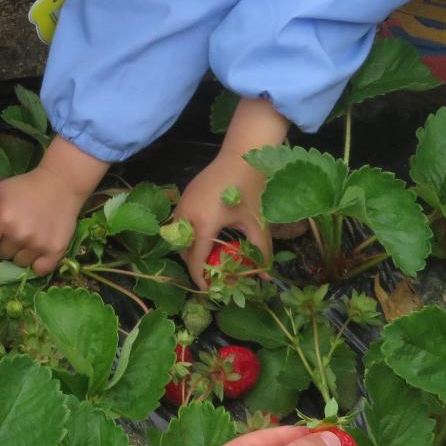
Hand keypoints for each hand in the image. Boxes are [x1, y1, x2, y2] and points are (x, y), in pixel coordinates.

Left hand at [0, 139, 106, 272]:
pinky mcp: (55, 250)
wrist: (60, 184)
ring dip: (21, 253)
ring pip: (20, 263)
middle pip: (2, 255)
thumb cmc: (26, 187)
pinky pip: (39, 270)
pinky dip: (38, 264)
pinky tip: (39, 250)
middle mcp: (19, 235)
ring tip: (30, 237)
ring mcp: (38, 244)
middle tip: (16, 231)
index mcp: (2, 219)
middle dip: (5, 244)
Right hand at [180, 96, 288, 285]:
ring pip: (179, 236)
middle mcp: (187, 216)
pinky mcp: (184, 195)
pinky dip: (189, 234)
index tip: (210, 290)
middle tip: (213, 273)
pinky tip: (208, 234)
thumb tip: (267, 278)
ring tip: (210, 255)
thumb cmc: (251, 189)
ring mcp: (183, 203)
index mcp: (204, 224)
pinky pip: (180, 222)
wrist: (241, 155)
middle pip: (183, 251)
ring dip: (191, 249)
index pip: (196, 260)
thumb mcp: (257, 223)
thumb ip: (261, 252)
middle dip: (195, 265)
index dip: (201, 278)